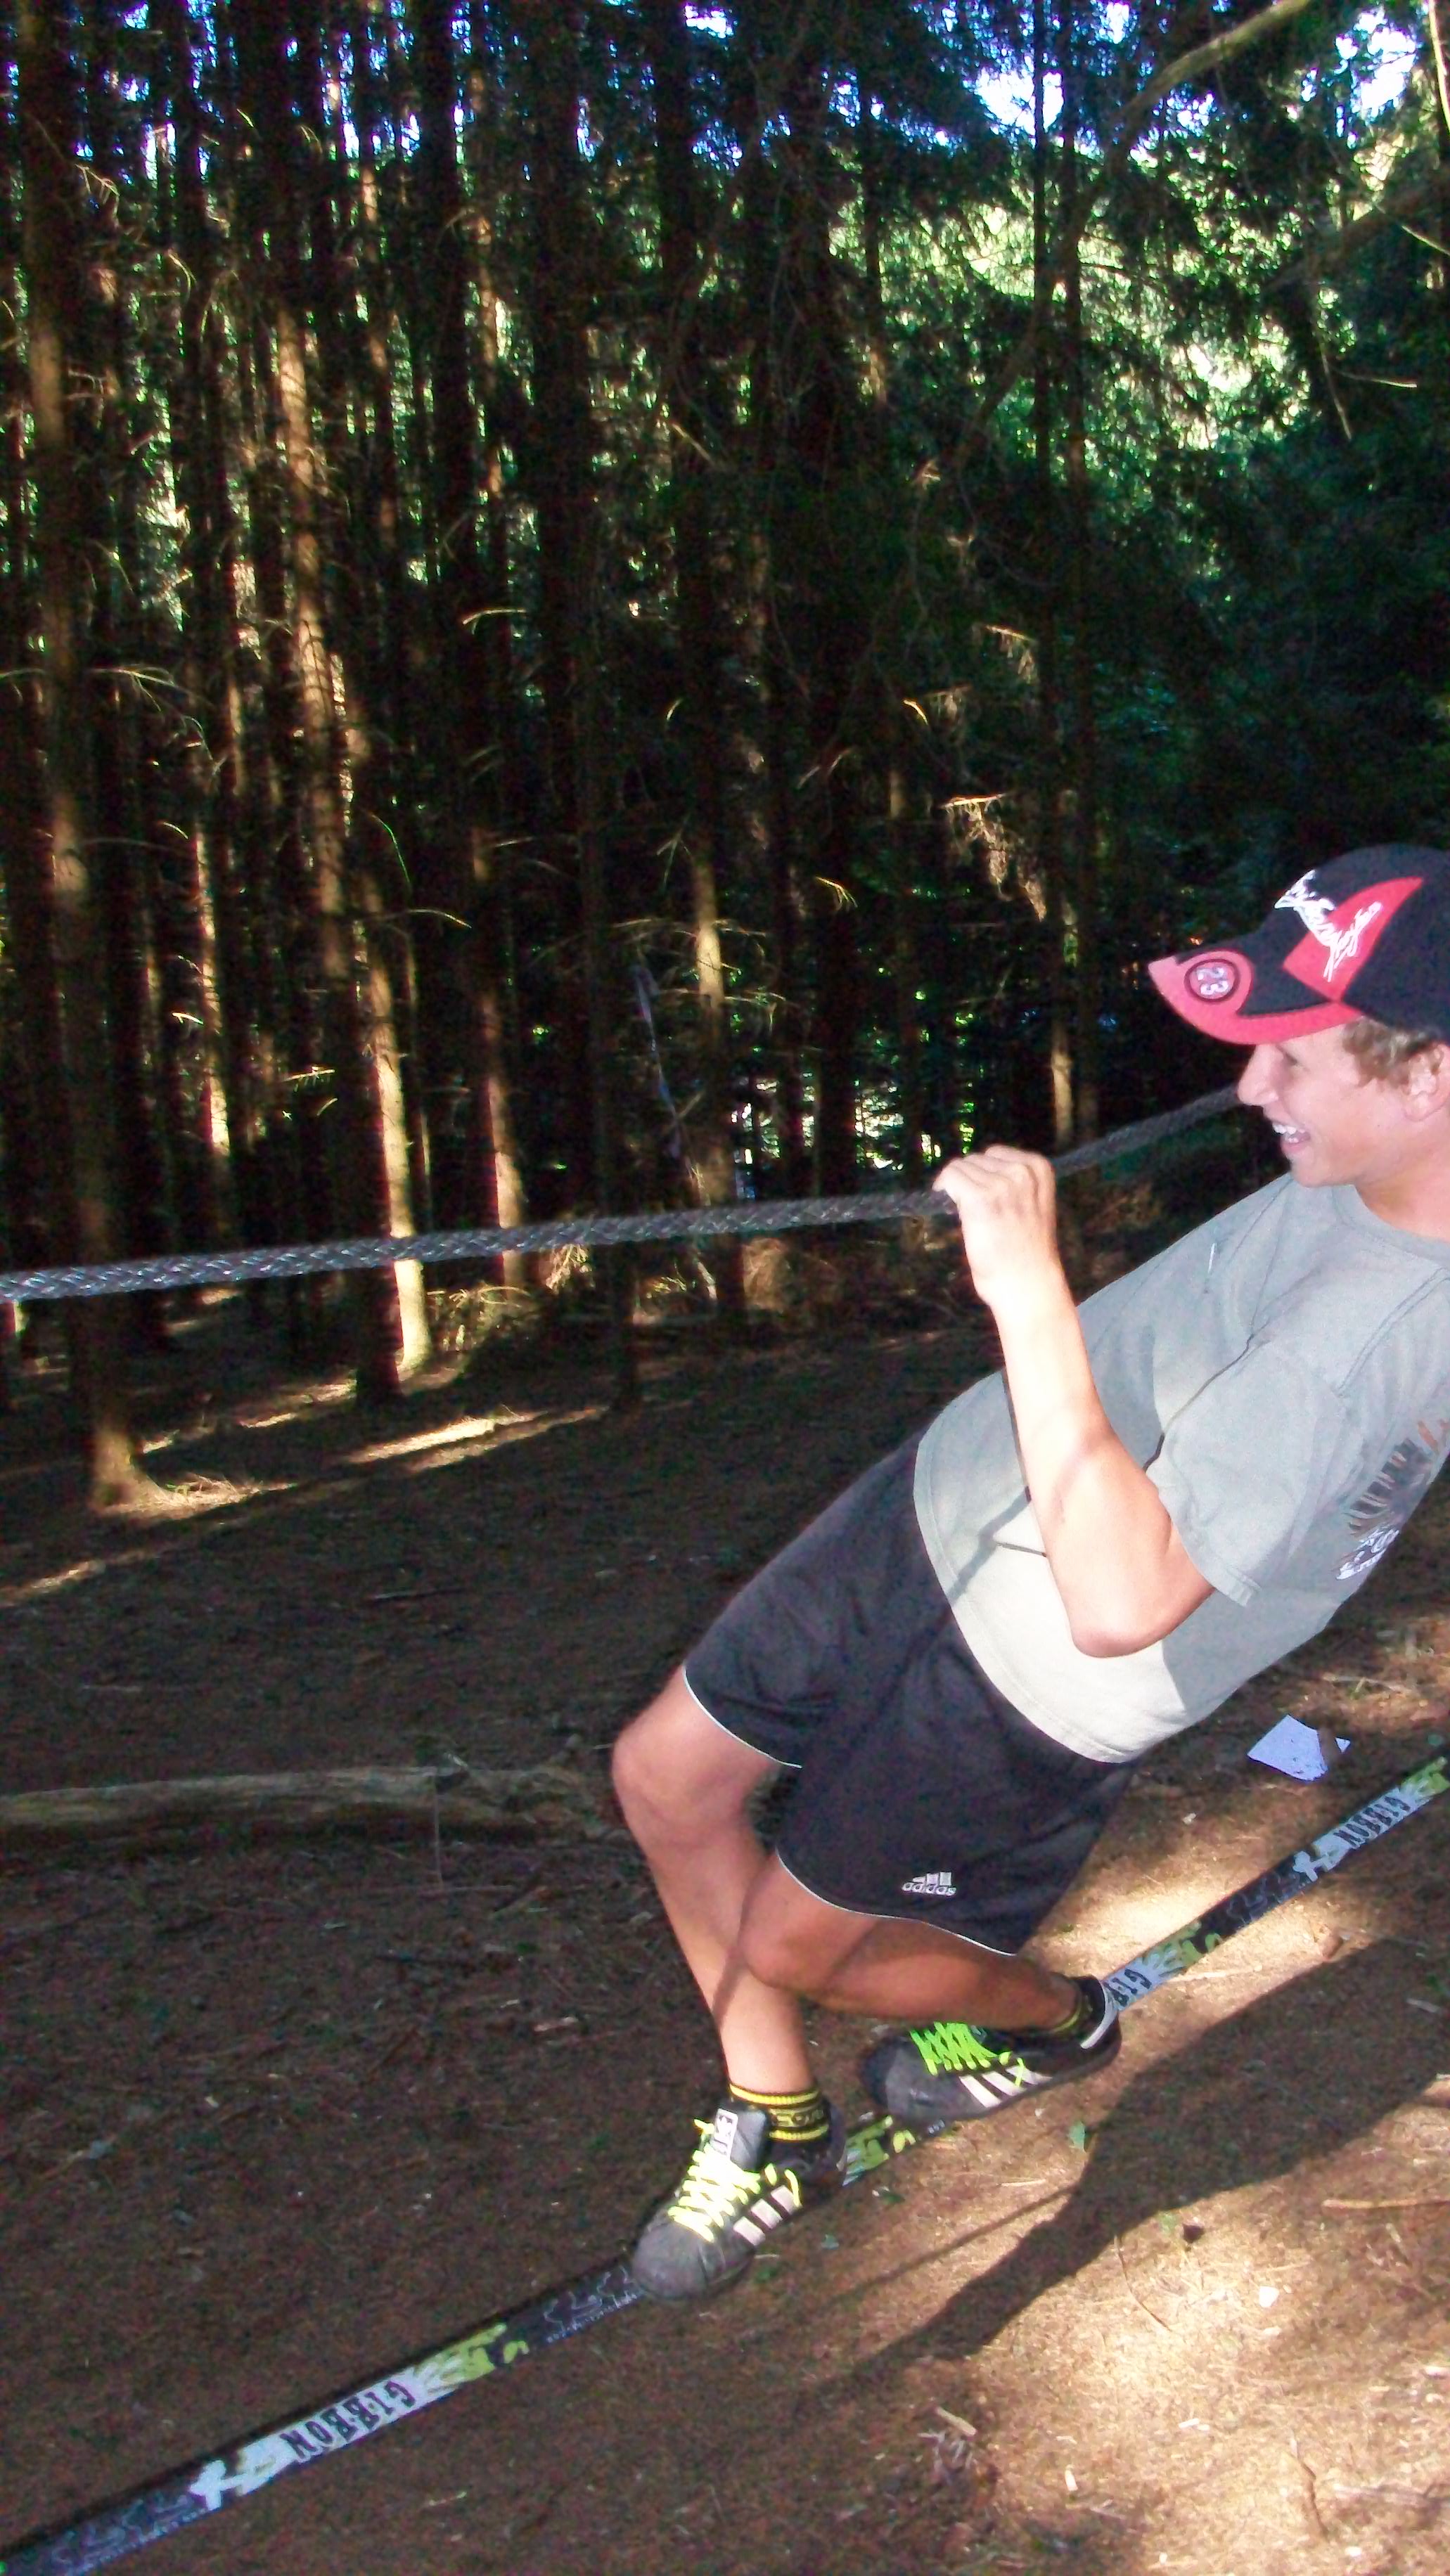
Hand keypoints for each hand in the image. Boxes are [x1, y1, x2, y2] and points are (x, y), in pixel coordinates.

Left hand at [933, 1147, 1063, 1313]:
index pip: (995, 1154)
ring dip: (958, 1188)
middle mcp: (1022, 1171)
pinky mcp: (979, 1198)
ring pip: (960, 1168)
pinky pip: (950, 1178)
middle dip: (970, 1181)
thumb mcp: (1032, 1205)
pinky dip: (943, 1189)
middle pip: (975, 1160)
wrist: (1027, 1284)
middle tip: (974, 1212)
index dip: (982, 1174)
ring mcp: (1001, 1183)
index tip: (982, 1196)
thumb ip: (1014, 1184)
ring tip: (969, 1216)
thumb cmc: (1028, 1253)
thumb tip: (977, 1172)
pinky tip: (947, 1206)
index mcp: (1039, 1169)